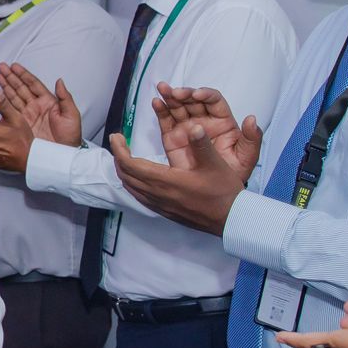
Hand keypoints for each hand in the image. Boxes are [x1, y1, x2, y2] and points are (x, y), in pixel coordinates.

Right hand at [0, 62, 81, 146]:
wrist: (62, 155)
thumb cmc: (70, 137)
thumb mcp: (71, 115)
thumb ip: (65, 97)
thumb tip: (60, 81)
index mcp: (48, 102)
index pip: (33, 84)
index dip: (24, 75)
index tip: (15, 67)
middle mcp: (36, 106)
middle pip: (21, 88)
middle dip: (11, 77)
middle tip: (2, 67)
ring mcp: (27, 115)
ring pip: (14, 96)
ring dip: (5, 86)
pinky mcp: (20, 125)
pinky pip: (11, 110)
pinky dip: (4, 101)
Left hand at [108, 123, 242, 234]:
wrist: (231, 220)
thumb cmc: (224, 193)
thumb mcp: (215, 164)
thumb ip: (202, 144)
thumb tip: (194, 127)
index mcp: (166, 181)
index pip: (130, 165)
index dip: (119, 149)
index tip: (116, 137)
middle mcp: (158, 194)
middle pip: (125, 175)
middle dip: (118, 157)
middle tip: (119, 142)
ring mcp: (159, 204)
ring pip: (131, 187)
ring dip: (124, 171)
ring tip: (125, 156)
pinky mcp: (164, 211)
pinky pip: (139, 196)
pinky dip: (132, 183)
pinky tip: (139, 176)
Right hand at [150, 84, 259, 177]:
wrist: (215, 193)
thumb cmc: (234, 173)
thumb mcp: (247, 156)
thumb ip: (252, 138)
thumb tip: (251, 119)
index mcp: (222, 122)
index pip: (214, 101)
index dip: (205, 95)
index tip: (197, 95)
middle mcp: (204, 121)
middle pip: (193, 101)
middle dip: (184, 94)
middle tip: (177, 93)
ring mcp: (187, 128)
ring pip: (178, 107)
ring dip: (170, 96)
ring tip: (163, 89)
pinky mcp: (172, 138)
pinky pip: (166, 121)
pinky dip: (160, 110)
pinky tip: (156, 102)